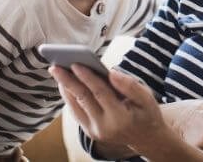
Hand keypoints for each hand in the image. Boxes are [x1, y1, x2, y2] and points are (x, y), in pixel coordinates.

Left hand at [49, 64, 166, 152]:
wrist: (146, 138)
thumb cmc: (146, 113)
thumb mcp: (147, 98)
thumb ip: (130, 85)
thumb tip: (111, 72)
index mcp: (120, 117)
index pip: (100, 93)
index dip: (87, 77)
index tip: (76, 63)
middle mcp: (105, 127)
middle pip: (83, 99)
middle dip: (68, 81)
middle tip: (55, 66)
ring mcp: (95, 131)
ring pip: (75, 106)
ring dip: (65, 88)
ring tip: (57, 71)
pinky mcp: (90, 132)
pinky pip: (76, 112)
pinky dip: (69, 97)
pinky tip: (65, 84)